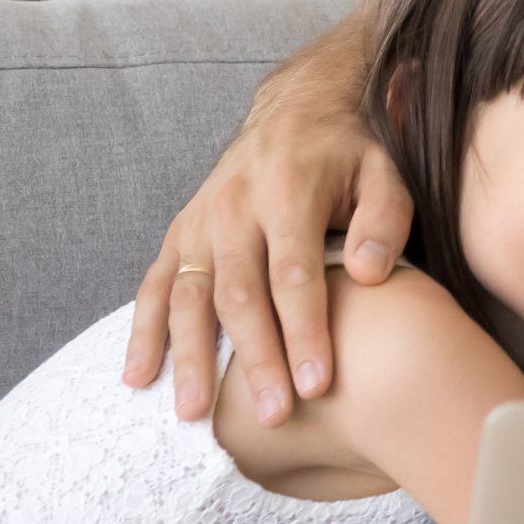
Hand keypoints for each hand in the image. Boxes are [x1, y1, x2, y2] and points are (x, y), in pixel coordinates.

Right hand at [120, 30, 411, 423]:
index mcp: (288, 192)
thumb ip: (384, 220)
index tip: (316, 384)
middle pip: (240, 295)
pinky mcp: (180, 232)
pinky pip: (155, 285)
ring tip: (194, 413)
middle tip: (272, 415)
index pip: (295, 275)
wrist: (296, 107)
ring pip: (190, 297)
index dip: (305, 332)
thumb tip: (368, 275)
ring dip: (189, 356)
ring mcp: (200, 222)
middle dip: (254, 359)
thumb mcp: (385, 171)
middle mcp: (234, 208)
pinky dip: (144, 331)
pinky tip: (138, 377)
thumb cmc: (351, 152)